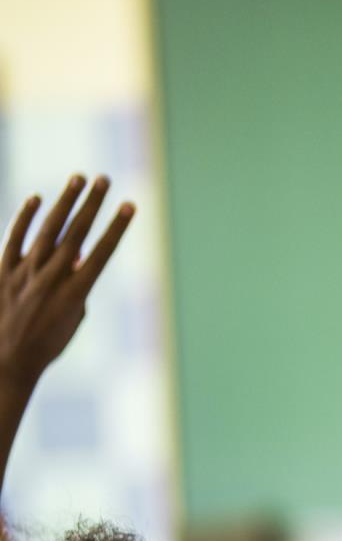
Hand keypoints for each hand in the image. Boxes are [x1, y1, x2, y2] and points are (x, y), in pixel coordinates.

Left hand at [0, 175, 134, 403]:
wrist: (5, 361)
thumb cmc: (45, 345)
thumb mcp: (71, 320)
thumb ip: (77, 286)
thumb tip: (76, 256)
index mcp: (75, 293)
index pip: (101, 252)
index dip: (117, 227)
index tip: (130, 206)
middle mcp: (51, 278)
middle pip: (76, 232)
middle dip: (92, 204)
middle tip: (104, 179)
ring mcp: (25, 272)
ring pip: (48, 229)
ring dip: (64, 201)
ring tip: (77, 179)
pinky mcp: (2, 270)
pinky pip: (14, 237)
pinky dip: (25, 217)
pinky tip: (37, 199)